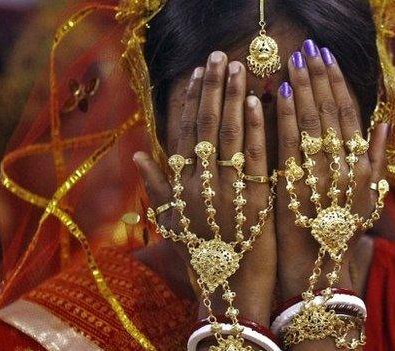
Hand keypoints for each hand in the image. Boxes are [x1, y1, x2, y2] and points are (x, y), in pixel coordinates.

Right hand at [134, 51, 275, 325]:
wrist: (229, 293)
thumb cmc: (201, 259)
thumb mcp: (172, 224)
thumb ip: (157, 188)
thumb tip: (137, 155)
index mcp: (180, 187)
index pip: (183, 134)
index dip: (189, 101)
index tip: (196, 74)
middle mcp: (200, 184)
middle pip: (205, 126)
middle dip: (212, 88)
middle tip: (219, 57)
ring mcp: (227, 190)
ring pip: (229, 134)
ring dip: (232, 98)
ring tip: (238, 68)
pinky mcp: (256, 198)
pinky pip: (254, 157)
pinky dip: (255, 128)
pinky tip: (257, 101)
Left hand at [275, 40, 387, 299]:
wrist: (320, 272)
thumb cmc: (342, 234)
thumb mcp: (369, 197)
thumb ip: (376, 158)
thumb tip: (386, 122)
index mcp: (361, 166)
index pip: (350, 114)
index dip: (338, 83)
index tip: (327, 58)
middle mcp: (343, 165)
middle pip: (330, 110)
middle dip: (319, 76)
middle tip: (309, 48)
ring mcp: (318, 174)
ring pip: (310, 120)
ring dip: (302, 87)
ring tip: (293, 59)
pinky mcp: (293, 183)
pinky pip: (289, 142)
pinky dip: (283, 115)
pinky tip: (276, 91)